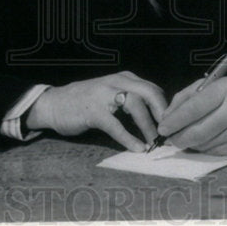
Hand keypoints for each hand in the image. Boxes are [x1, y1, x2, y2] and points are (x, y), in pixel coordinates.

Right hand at [25, 71, 166, 151]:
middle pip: (149, 92)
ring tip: (155, 142)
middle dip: (162, 113)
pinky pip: (116, 126)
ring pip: (135, 105)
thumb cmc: (85, 102)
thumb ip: (131, 99)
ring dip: (148, 126)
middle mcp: (116, 81)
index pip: (153, 89)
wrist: (54, 104)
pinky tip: (137, 148)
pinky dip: (129, 138)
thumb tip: (158, 116)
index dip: (165, 107)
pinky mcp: (94, 111)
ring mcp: (104, 94)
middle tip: (169, 132)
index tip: (172, 124)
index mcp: (124, 78)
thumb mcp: (112, 93)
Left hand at [156, 76, 226, 154]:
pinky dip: (202, 148)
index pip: (196, 107)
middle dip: (179, 137)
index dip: (176, 119)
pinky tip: (201, 140)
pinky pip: (213, 151)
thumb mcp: (213, 84)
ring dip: (189, 143)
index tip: (162, 127)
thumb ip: (187, 97)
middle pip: (199, 131)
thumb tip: (167, 117)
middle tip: (169, 137)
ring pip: (204, 144)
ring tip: (184, 136)